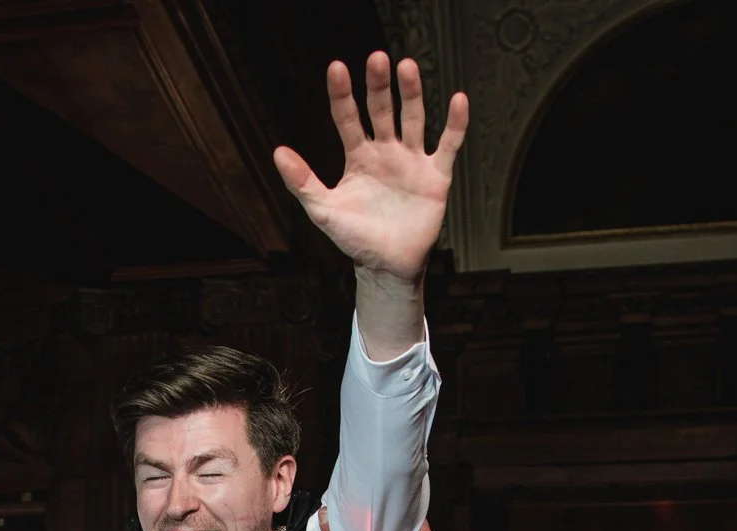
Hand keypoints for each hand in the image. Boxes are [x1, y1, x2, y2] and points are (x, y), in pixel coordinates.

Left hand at [274, 54, 464, 283]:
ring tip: (407, 67)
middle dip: (378, 85)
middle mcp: (385, 152)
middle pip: (381, 110)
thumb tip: (277, 152)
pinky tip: (458, 100)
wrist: (388, 266)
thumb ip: (302, 182)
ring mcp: (412, 161)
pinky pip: (448, 145)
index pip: (347, 117)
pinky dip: (455, 124)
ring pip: (413, 119)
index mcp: (358, 156)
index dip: (342, 94)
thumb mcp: (323, 210)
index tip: (337, 68)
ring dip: (411, 94)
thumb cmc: (355, 238)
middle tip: (376, 59)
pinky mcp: (436, 176)